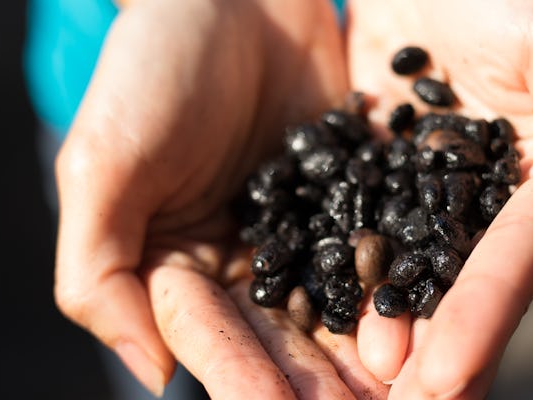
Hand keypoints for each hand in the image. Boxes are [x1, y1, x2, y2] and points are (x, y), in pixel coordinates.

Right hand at [53, 0, 386, 397]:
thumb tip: (150, 373)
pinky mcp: (353, 196)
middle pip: (279, 338)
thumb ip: (100, 272)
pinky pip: (380, 248)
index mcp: (176, 264)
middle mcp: (242, 260)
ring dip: (367, 355)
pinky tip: (432, 321)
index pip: (208, 335)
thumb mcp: (102, 163)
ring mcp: (302, 230)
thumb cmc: (151, 65)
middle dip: (316, 382)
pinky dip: (402, 288)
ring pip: (337, 308)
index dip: (240, 376)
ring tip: (406, 390)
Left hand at [344, 0, 532, 396]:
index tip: (443, 379)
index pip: (512, 262)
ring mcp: (418, 189)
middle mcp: (480, 200)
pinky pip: (343, 224)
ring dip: (370, 329)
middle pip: (454, 288)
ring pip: (395, 270)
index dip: (481, 320)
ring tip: (340, 382)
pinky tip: (296, 311)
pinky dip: (324, 269)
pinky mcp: (365, 167)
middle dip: (425, 354)